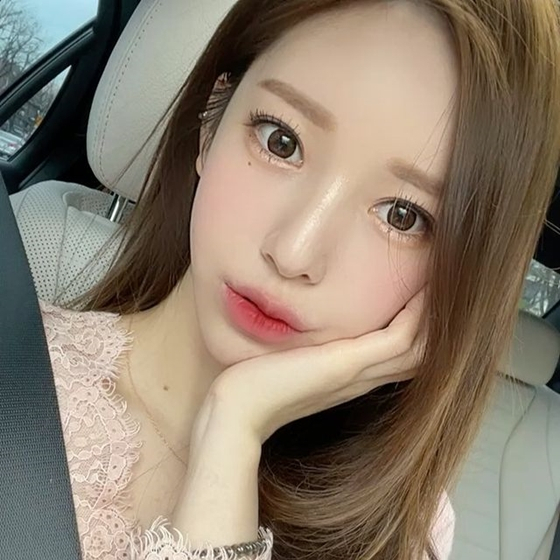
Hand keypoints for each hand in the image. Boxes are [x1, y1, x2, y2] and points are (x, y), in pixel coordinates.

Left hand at [198, 288, 426, 444]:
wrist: (237, 409)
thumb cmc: (256, 384)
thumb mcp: (292, 360)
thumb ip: (309, 348)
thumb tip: (308, 327)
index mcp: (352, 375)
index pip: (401, 354)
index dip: (423, 328)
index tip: (426, 294)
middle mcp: (362, 376)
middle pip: (421, 352)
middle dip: (438, 321)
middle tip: (446, 285)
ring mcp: (357, 372)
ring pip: (420, 347)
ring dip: (435, 315)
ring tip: (441, 281)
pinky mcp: (345, 365)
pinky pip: (398, 339)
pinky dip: (417, 316)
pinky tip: (421, 291)